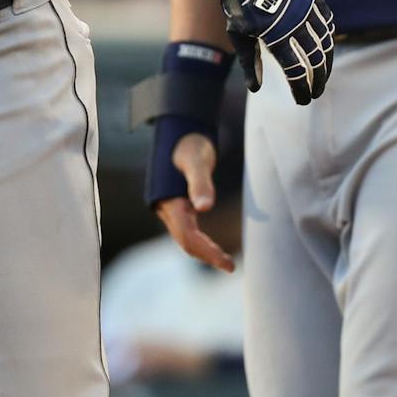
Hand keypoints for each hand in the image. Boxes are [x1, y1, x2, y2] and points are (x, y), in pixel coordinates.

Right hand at [154, 133, 234, 272]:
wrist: (179, 129)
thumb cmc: (189, 142)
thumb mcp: (197, 159)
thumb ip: (201, 182)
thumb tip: (205, 207)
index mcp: (170, 201)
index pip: (188, 236)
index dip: (208, 252)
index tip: (228, 264)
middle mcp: (166, 207)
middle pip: (185, 241)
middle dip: (206, 255)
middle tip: (230, 267)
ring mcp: (169, 207)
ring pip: (184, 237)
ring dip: (203, 251)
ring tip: (224, 261)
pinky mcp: (176, 204)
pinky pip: (186, 229)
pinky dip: (199, 240)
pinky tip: (212, 244)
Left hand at [205, 0, 334, 104]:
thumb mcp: (237, 29)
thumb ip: (250, 59)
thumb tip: (256, 87)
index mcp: (276, 36)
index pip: (296, 72)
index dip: (301, 89)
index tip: (303, 100)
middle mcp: (297, 25)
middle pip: (316, 60)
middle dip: (317, 79)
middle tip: (315, 92)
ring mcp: (307, 10)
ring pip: (326, 42)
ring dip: (326, 61)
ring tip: (323, 73)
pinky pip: (327, 21)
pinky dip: (329, 35)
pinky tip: (327, 43)